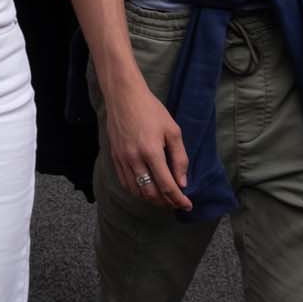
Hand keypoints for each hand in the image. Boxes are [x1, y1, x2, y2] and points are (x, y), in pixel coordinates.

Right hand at [104, 77, 191, 210]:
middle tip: (177, 203)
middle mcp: (134, 159)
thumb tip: (182, 182)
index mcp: (152, 152)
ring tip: (164, 198)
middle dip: (166, 203)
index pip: (167, 186)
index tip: (187, 205)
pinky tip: (146, 189)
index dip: (179, 199)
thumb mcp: (173, 130)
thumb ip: (179, 158)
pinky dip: (137, 191)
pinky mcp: (114, 157)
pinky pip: (126, 182)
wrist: (123, 96)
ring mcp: (122, 159)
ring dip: (151, 199)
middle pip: (151, 193)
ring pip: (136, 191)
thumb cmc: (151, 110)